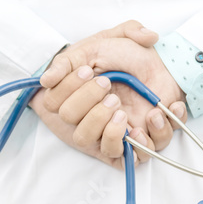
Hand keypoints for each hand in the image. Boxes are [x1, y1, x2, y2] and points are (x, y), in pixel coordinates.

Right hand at [31, 20, 187, 167]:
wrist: (156, 59)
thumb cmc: (123, 53)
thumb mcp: (95, 45)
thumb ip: (68, 60)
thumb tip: (45, 79)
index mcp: (74, 101)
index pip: (56, 107)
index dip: (69, 90)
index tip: (88, 71)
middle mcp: (92, 121)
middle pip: (81, 135)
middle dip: (94, 112)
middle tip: (109, 89)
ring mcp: (115, 134)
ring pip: (106, 149)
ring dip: (114, 132)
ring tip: (124, 111)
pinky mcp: (138, 142)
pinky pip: (136, 158)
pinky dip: (146, 142)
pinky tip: (155, 115)